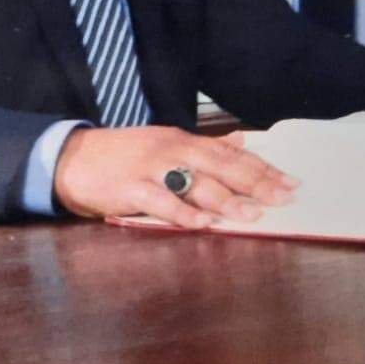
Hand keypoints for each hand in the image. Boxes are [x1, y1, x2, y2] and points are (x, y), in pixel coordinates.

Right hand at [53, 125, 298, 228]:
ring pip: (194, 183)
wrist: (73, 158)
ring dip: (225, 200)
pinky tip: (203, 223)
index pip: (229, 153)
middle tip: (284, 197)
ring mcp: (150, 168)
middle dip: (255, 183)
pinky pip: (161, 201)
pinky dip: (183, 213)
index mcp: (182, 140)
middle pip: (220, 166)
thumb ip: (203, 147)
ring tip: (253, 214)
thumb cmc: (122, 155)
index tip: (290, 181)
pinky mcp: (130, 188)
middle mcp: (171, 150)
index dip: (261, 168)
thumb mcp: (164, 143)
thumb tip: (241, 141)